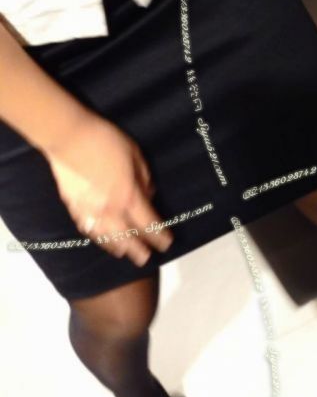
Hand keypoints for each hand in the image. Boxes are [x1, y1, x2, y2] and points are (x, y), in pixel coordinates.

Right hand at [44, 113, 173, 265]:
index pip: (148, 223)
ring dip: (117, 247)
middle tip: (146, 259)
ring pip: (106, 237)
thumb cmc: (105, 141)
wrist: (68, 137)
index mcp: (128, 196)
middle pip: (128, 238)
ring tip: (124, 254)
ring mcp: (89, 211)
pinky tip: (100, 239)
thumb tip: (149, 195)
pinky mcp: (73, 207)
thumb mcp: (135, 155)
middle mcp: (110, 209)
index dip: (159, 235)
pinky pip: (87, 229)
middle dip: (139, 250)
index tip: (167, 242)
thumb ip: (144, 178)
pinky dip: (97, 238)